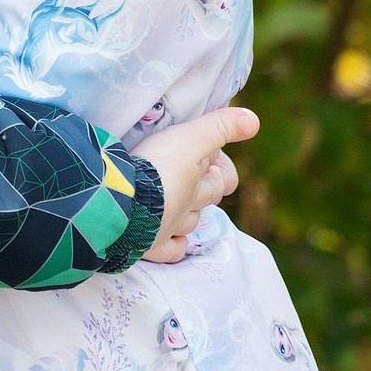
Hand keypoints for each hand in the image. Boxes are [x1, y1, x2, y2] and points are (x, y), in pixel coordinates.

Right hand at [132, 105, 258, 263]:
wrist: (116, 200)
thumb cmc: (156, 168)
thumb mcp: (188, 140)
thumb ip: (218, 128)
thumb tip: (255, 120)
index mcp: (200, 186)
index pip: (224, 179)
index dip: (220, 166)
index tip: (206, 153)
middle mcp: (188, 211)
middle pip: (206, 201)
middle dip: (203, 187)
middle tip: (184, 168)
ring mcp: (168, 230)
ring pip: (187, 224)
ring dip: (184, 212)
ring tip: (169, 195)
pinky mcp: (147, 245)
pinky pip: (169, 250)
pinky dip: (172, 243)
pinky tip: (169, 236)